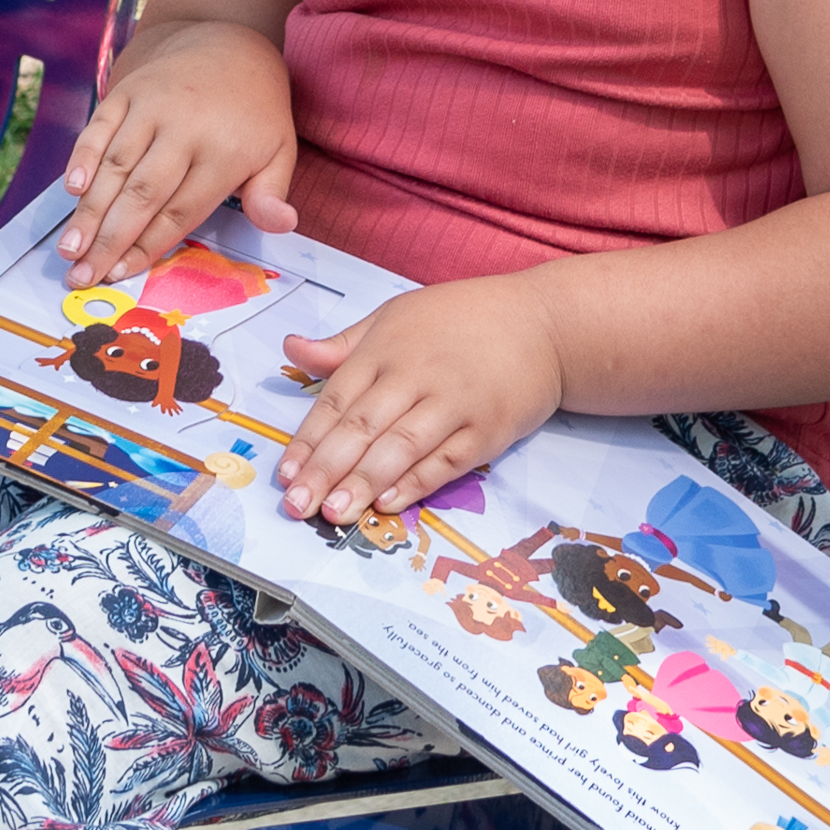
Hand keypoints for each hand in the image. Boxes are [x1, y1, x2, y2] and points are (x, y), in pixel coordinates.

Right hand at [59, 20, 296, 282]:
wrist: (230, 42)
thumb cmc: (254, 111)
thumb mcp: (279, 150)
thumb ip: (272, 192)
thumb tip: (282, 225)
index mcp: (224, 152)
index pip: (179, 211)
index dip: (147, 246)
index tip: (120, 275)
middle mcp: (184, 128)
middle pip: (141, 194)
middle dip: (109, 239)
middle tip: (80, 276)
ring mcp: (152, 107)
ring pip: (114, 165)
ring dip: (89, 210)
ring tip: (68, 249)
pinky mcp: (128, 91)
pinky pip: (99, 127)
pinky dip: (82, 157)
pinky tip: (71, 191)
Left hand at [272, 277, 566, 522]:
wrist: (544, 323)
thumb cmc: (462, 318)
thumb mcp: (396, 316)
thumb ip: (344, 344)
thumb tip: (291, 348)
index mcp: (386, 348)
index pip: (336, 400)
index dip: (308, 441)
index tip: (285, 475)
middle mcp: (416, 375)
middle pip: (362, 429)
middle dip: (325, 470)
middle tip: (298, 506)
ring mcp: (454, 404)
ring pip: (400, 448)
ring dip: (364, 483)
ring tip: (334, 514)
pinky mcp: (488, 430)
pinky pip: (447, 462)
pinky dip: (417, 483)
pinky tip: (388, 504)